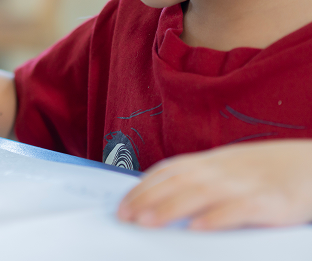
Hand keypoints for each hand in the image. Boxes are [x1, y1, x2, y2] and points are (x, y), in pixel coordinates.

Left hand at [117, 140, 311, 229]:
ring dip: (170, 207)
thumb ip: (198, 181)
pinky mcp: (269, 202)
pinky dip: (216, 218)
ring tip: (147, 223)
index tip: (121, 206)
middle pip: (176, 182)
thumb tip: (160, 202)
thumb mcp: (227, 170)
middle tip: (124, 217)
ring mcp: (244, 183)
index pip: (167, 172)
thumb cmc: (264, 172)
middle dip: (147, 199)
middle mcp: (221, 169)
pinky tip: (197, 229)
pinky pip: (239, 209)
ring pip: (200, 193)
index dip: (142, 188)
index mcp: (209, 162)